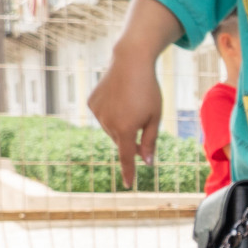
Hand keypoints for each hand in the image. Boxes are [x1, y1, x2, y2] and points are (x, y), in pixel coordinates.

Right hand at [89, 46, 163, 186]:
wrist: (130, 63)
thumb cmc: (148, 91)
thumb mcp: (155, 117)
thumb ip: (150, 141)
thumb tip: (147, 162)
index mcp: (126, 129)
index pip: (127, 158)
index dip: (129, 172)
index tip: (129, 185)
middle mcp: (108, 124)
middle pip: (122, 140)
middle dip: (132, 135)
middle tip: (141, 115)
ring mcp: (97, 113)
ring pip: (111, 128)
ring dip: (121, 123)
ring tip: (130, 102)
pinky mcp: (91, 103)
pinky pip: (103, 115)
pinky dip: (111, 111)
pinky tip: (118, 97)